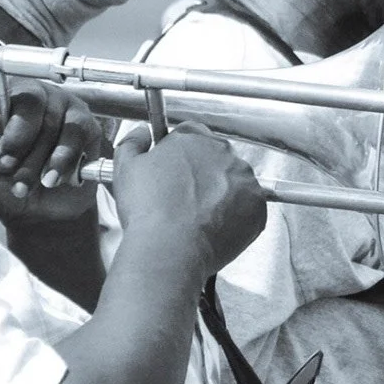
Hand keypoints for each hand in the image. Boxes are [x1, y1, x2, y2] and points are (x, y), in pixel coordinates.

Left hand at [0, 54, 102, 221]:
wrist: (39, 216)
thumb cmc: (0, 189)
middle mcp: (23, 98)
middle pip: (25, 99)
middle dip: (16, 136)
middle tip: (6, 163)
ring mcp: (57, 108)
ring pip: (50, 124)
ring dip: (35, 162)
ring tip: (25, 183)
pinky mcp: (83, 125)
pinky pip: (73, 136)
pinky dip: (61, 162)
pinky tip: (51, 179)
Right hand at [110, 123, 266, 274]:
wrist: (169, 249)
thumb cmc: (149, 212)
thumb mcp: (126, 169)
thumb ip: (133, 143)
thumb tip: (142, 135)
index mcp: (193, 138)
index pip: (191, 134)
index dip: (181, 155)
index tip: (175, 171)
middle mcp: (223, 153)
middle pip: (216, 158)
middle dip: (203, 175)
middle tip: (185, 199)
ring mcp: (245, 179)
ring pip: (235, 183)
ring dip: (222, 195)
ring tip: (199, 217)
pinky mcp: (258, 206)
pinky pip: (250, 209)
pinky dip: (237, 218)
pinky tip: (215, 228)